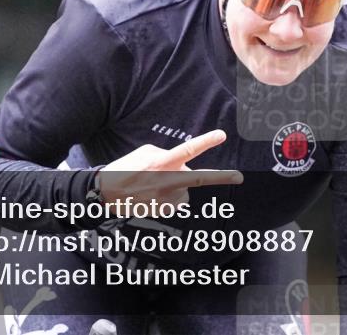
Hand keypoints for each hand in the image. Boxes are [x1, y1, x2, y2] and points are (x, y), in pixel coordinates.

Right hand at [96, 129, 241, 207]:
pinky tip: (155, 193)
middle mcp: (166, 181)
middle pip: (199, 178)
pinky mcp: (165, 211)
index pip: (187, 150)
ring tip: (156, 183)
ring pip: (185, 187)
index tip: (221, 135)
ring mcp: (166, 198)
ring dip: (178, 183)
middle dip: (221, 177)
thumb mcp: (145, 152)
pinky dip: (171, 195)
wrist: (107, 194)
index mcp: (161, 163)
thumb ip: (168, 155)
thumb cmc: (127, 168)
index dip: (205, 142)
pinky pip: (178, 199)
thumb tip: (184, 165)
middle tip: (239, 177)